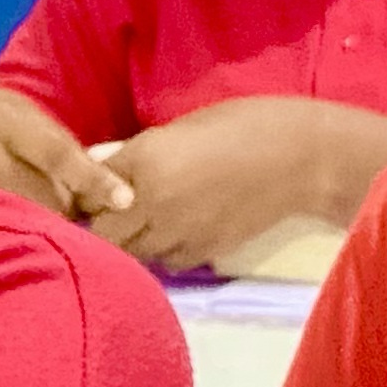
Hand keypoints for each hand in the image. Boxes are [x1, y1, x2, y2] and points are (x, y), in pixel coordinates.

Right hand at [0, 73, 136, 227]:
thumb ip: (41, 133)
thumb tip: (89, 169)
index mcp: (4, 121)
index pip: (58, 152)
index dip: (94, 179)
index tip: (124, 201)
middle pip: (47, 199)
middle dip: (68, 214)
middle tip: (81, 224)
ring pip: (21, 222)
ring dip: (39, 231)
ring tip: (39, 233)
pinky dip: (6, 240)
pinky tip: (6, 242)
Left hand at [94, 99, 380, 269]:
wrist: (300, 158)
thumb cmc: (244, 124)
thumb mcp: (184, 126)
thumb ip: (138, 150)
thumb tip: (101, 163)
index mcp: (146, 160)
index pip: (92, 187)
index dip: (87, 191)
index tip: (89, 190)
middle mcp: (153, 201)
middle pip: (102, 232)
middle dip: (102, 225)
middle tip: (112, 214)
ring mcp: (178, 232)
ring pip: (133, 253)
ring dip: (132, 242)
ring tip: (146, 224)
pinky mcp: (204, 253)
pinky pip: (168, 262)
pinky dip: (165, 252)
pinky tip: (176, 234)